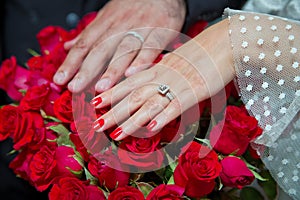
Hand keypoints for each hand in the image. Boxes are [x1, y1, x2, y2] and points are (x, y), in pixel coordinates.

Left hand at [53, 0, 185, 92]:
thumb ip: (89, 33)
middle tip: (75, 88)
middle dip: (86, 70)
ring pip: (124, 49)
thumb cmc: (134, 6)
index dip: (71, 62)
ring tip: (101, 87)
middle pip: (100, 48)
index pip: (84, 44)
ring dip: (112, 69)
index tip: (60, 80)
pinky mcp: (161, 29)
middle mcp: (121, 25)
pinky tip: (131, 74)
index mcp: (106, 22)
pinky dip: (142, 60)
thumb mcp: (108, 14)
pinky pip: (151, 46)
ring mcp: (141, 27)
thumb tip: (67, 46)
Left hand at [92, 19, 234, 140]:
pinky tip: (150, 129)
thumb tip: (150, 81)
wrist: (224, 42)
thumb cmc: (202, 53)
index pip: (129, 82)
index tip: (95, 103)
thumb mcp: (176, 61)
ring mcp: (177, 84)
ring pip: (149, 103)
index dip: (111, 93)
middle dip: (113, 112)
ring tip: (115, 134)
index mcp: (158, 69)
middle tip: (96, 125)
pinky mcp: (194, 91)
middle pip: (133, 95)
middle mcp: (162, 76)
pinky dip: (162, 117)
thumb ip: (162, 72)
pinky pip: (176, 106)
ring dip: (131, 120)